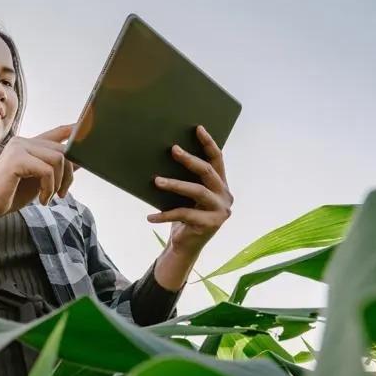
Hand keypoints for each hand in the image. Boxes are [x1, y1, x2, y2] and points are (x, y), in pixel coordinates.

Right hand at [0, 124, 76, 219]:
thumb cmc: (10, 194)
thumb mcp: (39, 180)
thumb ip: (56, 168)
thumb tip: (80, 161)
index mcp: (28, 144)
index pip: (57, 132)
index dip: (75, 130)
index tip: (90, 130)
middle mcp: (23, 141)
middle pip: (63, 150)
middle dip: (68, 175)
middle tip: (61, 194)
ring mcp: (18, 148)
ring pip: (58, 159)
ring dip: (58, 183)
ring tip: (49, 197)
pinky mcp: (16, 160)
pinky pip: (47, 170)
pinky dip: (49, 188)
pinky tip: (42, 199)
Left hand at [147, 125, 233, 254]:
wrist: (185, 247)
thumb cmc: (183, 216)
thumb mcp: (186, 196)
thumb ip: (186, 180)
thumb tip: (166, 154)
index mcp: (221, 185)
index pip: (217, 159)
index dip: (208, 143)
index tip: (197, 128)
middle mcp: (225, 196)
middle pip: (207, 172)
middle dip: (189, 159)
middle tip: (173, 150)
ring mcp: (220, 211)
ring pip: (197, 191)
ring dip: (174, 184)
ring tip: (156, 181)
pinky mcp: (210, 224)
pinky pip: (184, 214)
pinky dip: (165, 215)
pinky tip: (150, 217)